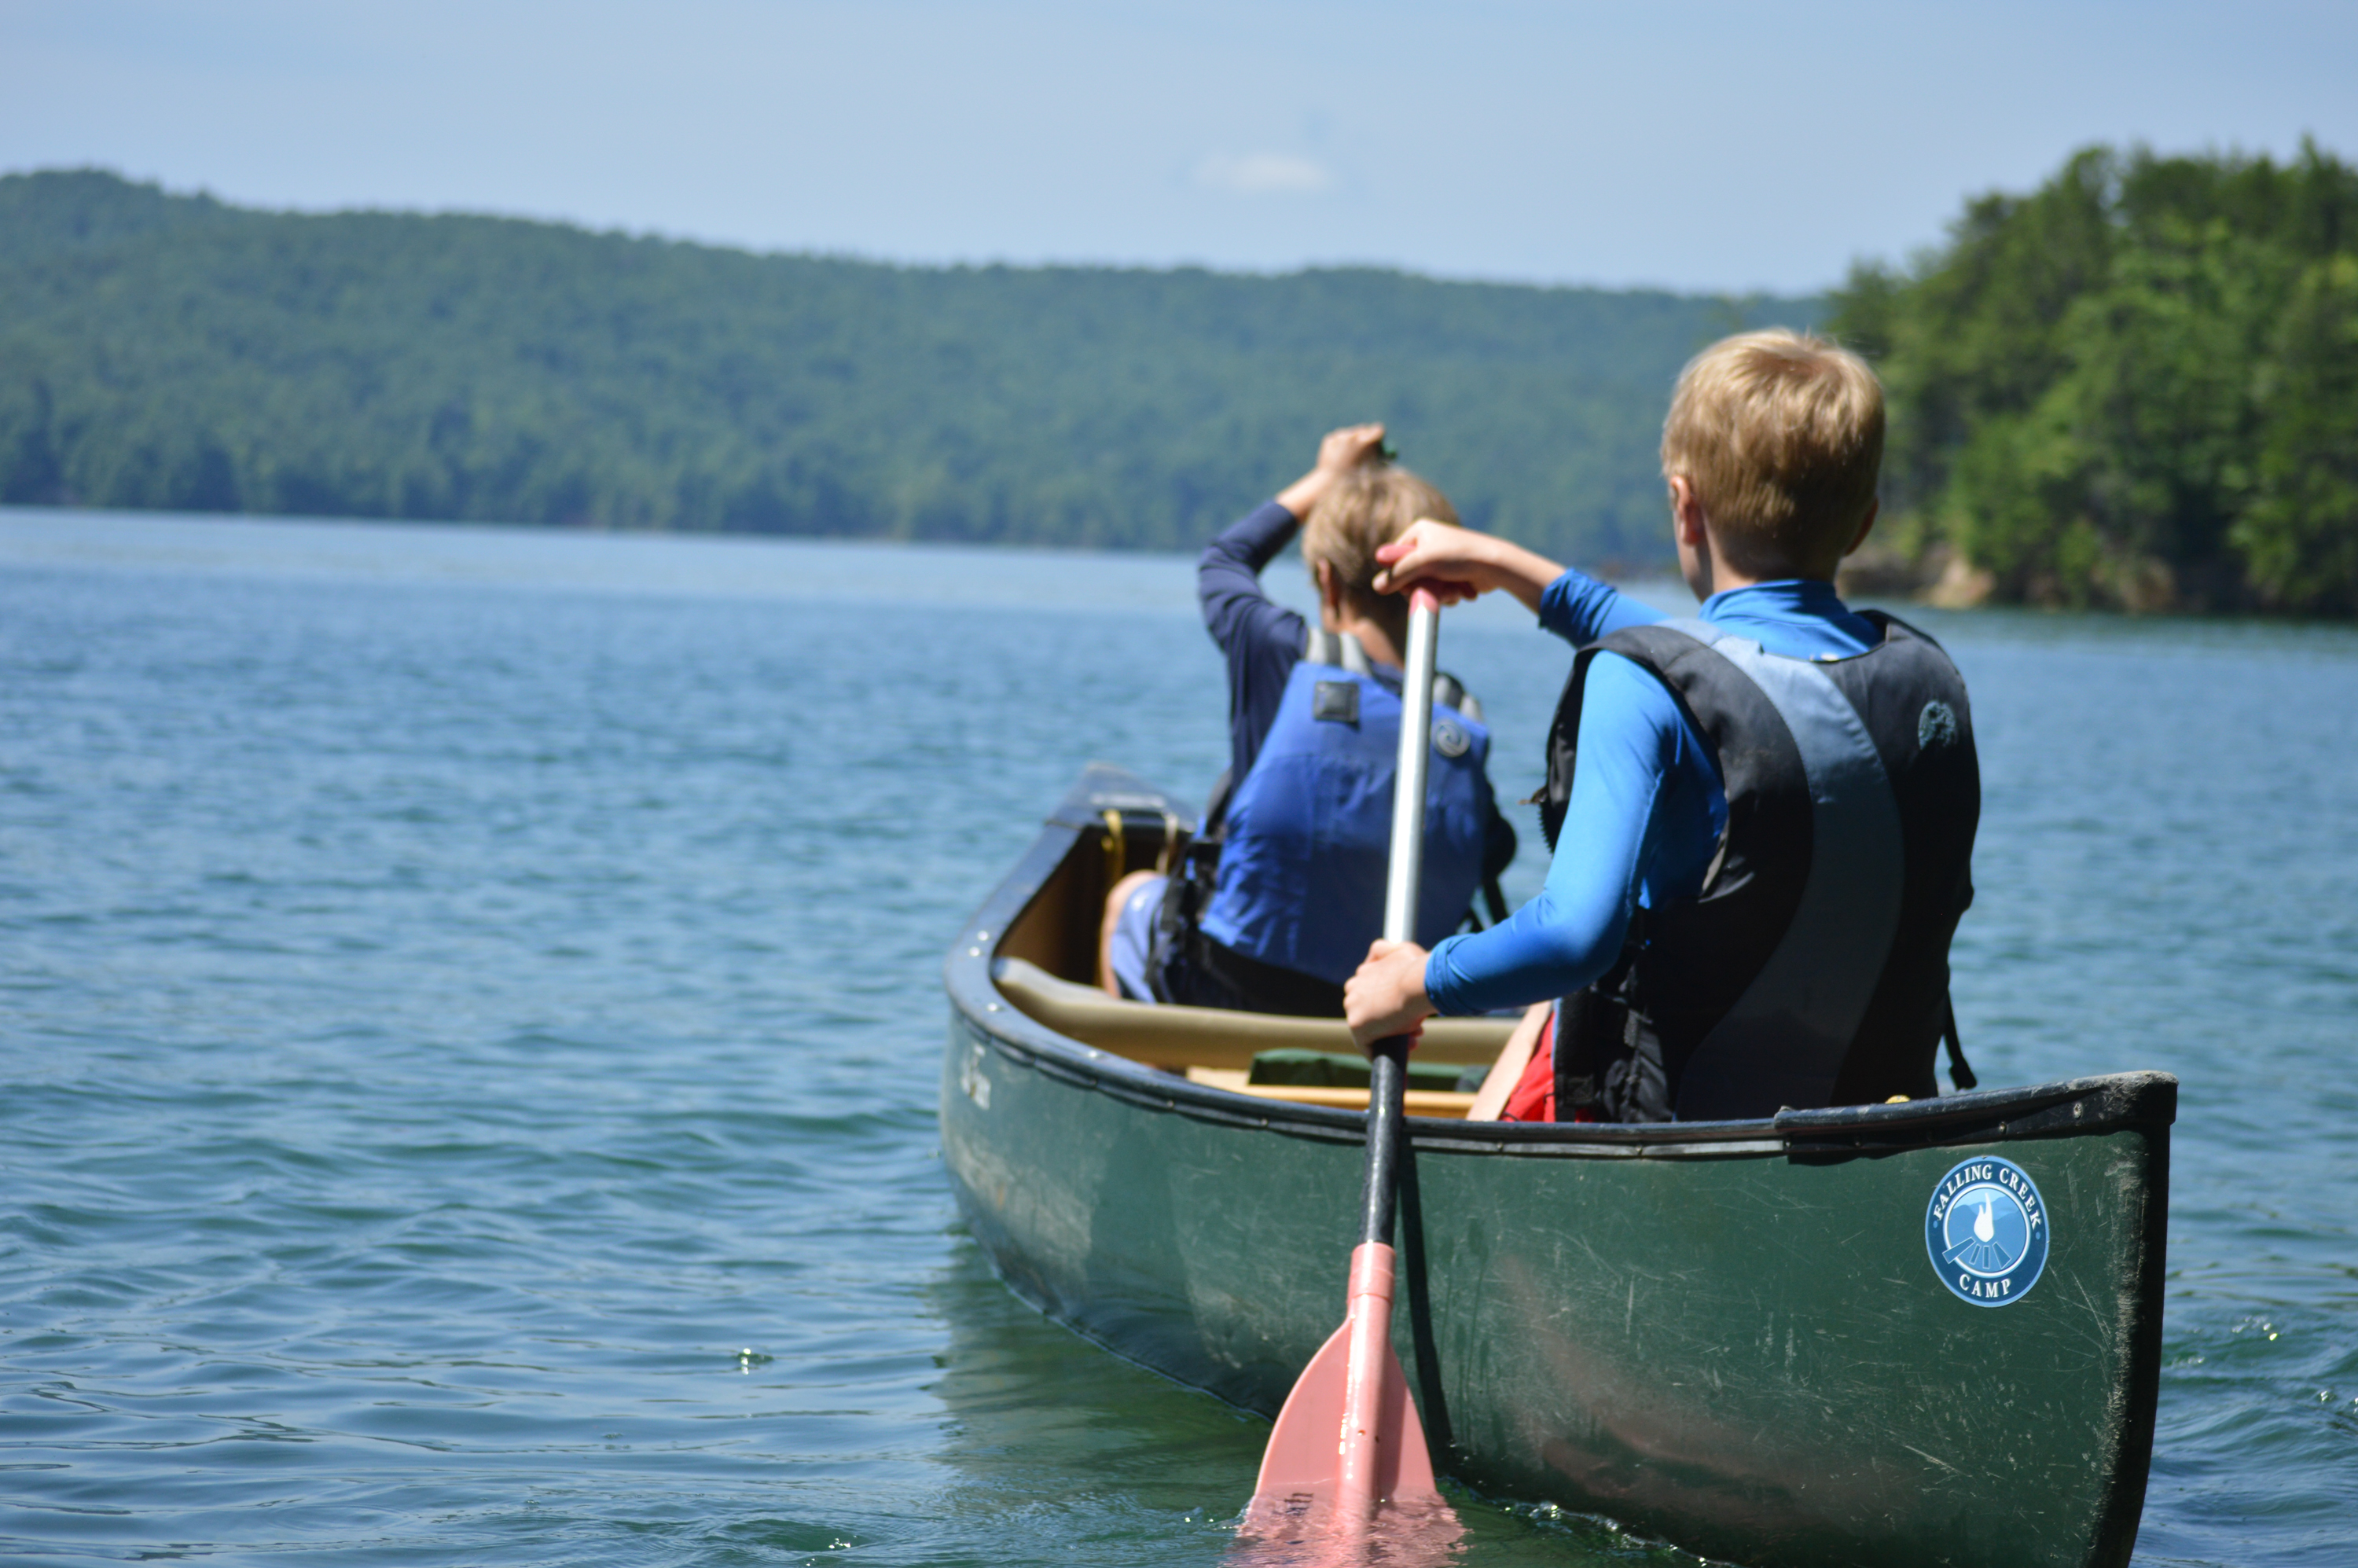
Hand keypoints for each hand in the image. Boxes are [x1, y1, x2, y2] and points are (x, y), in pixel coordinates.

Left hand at [1276, 423, 1385, 518]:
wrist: (1330, 485)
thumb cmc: (1355, 482)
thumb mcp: (1372, 470)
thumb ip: (1379, 458)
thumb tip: (1384, 452)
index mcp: (1367, 442)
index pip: (1378, 430)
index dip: (1379, 436)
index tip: (1378, 440)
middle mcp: (1354, 436)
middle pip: (1364, 429)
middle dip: (1365, 437)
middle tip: (1363, 447)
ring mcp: (1340, 437)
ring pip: (1349, 435)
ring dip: (1351, 443)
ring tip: (1347, 461)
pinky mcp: (1330, 440)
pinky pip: (1337, 440)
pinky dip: (1338, 447)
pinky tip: (1337, 460)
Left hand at [1345, 939, 1433, 1048]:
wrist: (1419, 982)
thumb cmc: (1416, 967)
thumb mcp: (1401, 949)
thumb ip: (1385, 952)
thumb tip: (1374, 958)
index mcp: (1362, 974)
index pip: (1373, 997)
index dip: (1392, 1007)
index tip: (1409, 1013)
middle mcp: (1353, 989)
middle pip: (1373, 1014)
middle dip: (1394, 1022)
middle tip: (1416, 1029)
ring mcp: (1353, 1007)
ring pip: (1372, 1030)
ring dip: (1392, 1037)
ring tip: (1414, 1040)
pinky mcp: (1357, 1025)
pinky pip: (1366, 1046)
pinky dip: (1380, 1054)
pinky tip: (1398, 1057)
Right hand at [1372, 521, 1565, 614]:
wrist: (1496, 565)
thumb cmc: (1460, 556)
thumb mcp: (1423, 562)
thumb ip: (1398, 574)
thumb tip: (1377, 587)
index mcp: (1419, 531)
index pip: (1395, 558)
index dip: (1400, 575)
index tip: (1409, 584)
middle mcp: (1429, 544)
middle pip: (1408, 575)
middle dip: (1421, 587)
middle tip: (1431, 590)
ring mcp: (1440, 561)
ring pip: (1424, 586)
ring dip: (1437, 593)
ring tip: (1452, 590)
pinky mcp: (1452, 575)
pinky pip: (1439, 591)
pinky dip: (1448, 595)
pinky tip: (1461, 591)